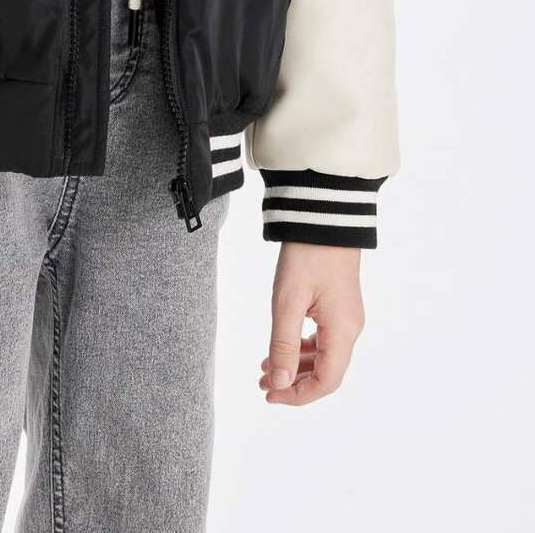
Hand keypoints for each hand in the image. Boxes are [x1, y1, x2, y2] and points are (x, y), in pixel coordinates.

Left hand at [260, 242, 365, 405]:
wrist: (322, 217)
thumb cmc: (306, 256)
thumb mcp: (287, 300)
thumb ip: (283, 344)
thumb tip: (279, 384)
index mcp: (342, 331)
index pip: (326, 381)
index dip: (298, 395)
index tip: (270, 395)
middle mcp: (350, 329)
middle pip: (326, 372)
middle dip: (294, 383)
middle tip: (262, 384)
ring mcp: (346, 318)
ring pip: (324, 356)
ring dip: (296, 366)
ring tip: (265, 368)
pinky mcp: (339, 307)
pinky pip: (323, 339)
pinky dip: (302, 348)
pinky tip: (282, 348)